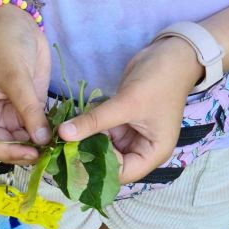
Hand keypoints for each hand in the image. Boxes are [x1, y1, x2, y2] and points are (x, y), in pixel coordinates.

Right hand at [0, 7, 51, 163]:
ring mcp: (9, 115)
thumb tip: (41, 140)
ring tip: (57, 145)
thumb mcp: (16, 76)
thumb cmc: (7, 45)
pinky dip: (45, 135)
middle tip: (49, 152)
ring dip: (36, 147)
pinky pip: (34, 130)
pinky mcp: (27, 110)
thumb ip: (28, 110)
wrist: (17, 23)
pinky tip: (59, 135)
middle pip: (4, 148)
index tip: (31, 153)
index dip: (6, 154)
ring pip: (21, 142)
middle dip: (24, 153)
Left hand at [58, 37, 204, 183]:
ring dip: (83, 145)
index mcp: (152, 154)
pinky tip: (67, 129)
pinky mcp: (120, 124)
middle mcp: (141, 150)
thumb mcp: (127, 103)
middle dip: (86, 159)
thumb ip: (94, 121)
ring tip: (58, 143)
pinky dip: (86, 131)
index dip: (96, 172)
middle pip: (109, 165)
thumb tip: (63, 134)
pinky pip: (99, 133)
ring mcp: (129, 137)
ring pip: (101, 149)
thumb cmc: (159, 82)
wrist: (170, 54)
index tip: (70, 162)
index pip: (120, 174)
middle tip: (58, 153)